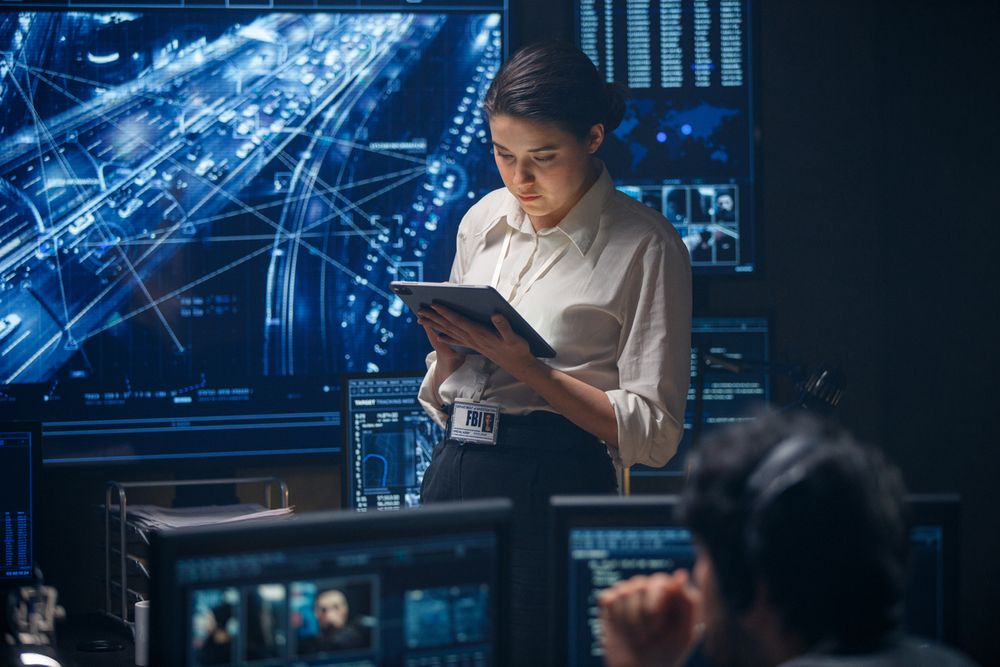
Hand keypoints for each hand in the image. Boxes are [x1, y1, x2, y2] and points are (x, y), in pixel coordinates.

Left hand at [417, 304, 536, 376]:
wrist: (518, 365)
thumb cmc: (517, 350)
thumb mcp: (515, 338)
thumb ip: (504, 326)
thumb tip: (495, 315)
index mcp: (480, 334)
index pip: (459, 321)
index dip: (446, 312)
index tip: (435, 304)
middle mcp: (472, 338)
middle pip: (449, 326)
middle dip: (434, 317)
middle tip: (419, 310)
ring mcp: (472, 343)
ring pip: (449, 332)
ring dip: (435, 325)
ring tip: (422, 319)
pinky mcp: (474, 346)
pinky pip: (456, 340)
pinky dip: (446, 336)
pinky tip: (438, 335)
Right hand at [598, 571, 701, 666]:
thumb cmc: (665, 654)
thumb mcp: (684, 633)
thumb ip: (688, 602)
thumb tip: (680, 573)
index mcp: (672, 593)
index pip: (663, 582)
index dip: (656, 605)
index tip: (659, 629)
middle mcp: (652, 588)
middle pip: (642, 585)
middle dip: (642, 616)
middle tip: (647, 636)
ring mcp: (630, 592)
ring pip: (624, 592)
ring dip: (629, 621)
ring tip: (637, 636)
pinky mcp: (611, 600)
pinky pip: (608, 597)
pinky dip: (614, 617)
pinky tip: (620, 628)